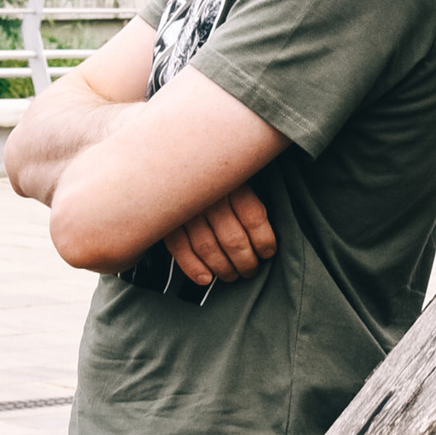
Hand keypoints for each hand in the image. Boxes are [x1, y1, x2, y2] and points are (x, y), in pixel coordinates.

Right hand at [162, 184, 276, 289]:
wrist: (173, 156)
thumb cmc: (216, 173)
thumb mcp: (238, 175)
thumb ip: (250, 198)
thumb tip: (267, 237)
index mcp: (232, 182)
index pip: (253, 217)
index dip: (264, 241)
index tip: (268, 253)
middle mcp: (209, 197)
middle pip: (232, 239)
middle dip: (246, 262)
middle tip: (251, 271)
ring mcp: (186, 209)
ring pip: (208, 247)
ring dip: (223, 268)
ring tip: (232, 275)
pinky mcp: (167, 220)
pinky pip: (179, 248)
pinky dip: (193, 267)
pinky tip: (206, 279)